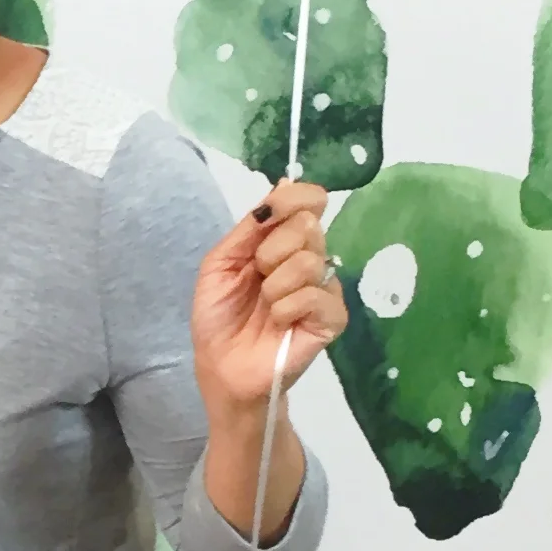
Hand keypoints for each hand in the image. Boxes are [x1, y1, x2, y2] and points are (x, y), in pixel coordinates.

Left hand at [193, 177, 347, 412]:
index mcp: (283, 242)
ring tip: (265, 305)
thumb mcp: (220, 264)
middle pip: (308, 226)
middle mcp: (309, 258)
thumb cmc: (219, 316)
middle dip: (271, 251)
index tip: (268, 214)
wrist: (222, 367)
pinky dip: (287, 307)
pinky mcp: (333, 318)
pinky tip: (279, 322)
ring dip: (274, 284)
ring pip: (310, 260)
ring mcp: (324, 288)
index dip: (294, 198)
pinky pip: (317, 295)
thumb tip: (282, 183)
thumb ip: (249, 227)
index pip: (308, 202)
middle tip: (257, 276)